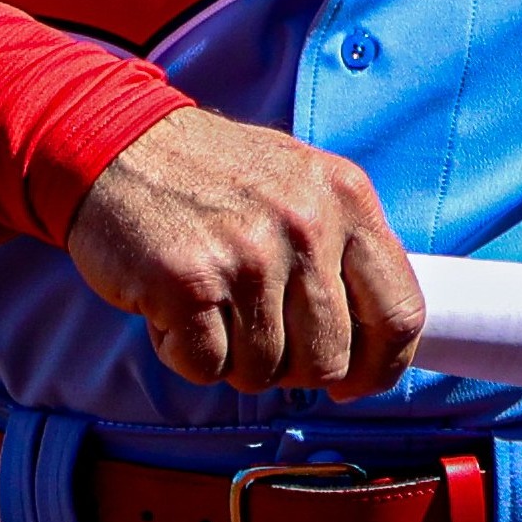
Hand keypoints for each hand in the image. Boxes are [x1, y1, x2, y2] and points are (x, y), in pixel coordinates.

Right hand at [66, 106, 426, 399]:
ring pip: (265, 373)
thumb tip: (378, 345)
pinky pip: (207, 368)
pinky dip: (185, 350)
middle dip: (290, 363)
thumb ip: (343, 250)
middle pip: (329, 360)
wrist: (120, 141)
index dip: (380, 366)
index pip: (401, 313)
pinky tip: (174, 302)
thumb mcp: (301, 184)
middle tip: (254, 322)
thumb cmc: (214, 174)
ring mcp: (249, 253)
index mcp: (346, 195)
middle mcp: (305, 223)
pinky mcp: (190, 281)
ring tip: (211, 296)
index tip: (354, 381)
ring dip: (233, 354)